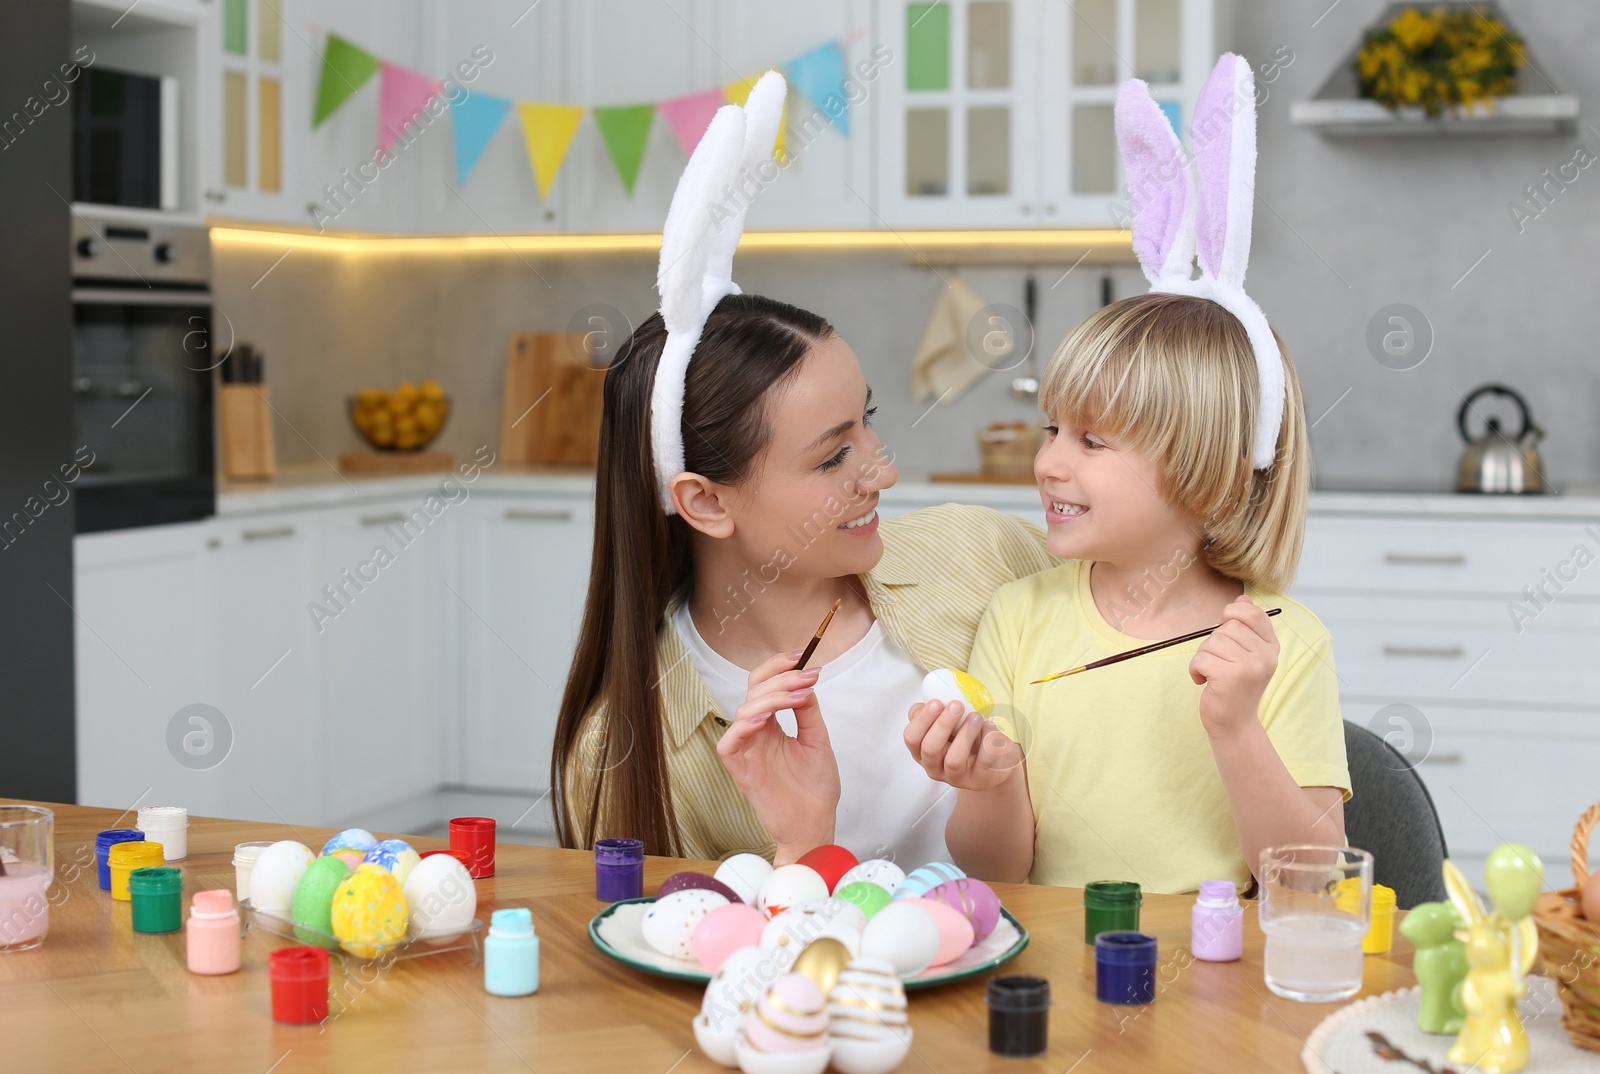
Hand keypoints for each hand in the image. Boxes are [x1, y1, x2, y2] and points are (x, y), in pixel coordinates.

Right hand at [716, 650, 839, 863]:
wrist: (814, 824)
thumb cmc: (815, 789)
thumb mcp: (817, 741)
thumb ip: (808, 711)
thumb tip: (805, 680)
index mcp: (771, 725)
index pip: (764, 685)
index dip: (779, 667)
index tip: (803, 656)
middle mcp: (756, 733)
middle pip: (754, 690)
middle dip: (781, 679)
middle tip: (808, 677)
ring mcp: (746, 750)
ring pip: (744, 710)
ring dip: (772, 698)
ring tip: (799, 697)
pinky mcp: (739, 769)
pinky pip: (730, 742)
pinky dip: (744, 726)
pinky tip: (766, 720)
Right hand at [904, 699, 1022, 791]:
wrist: (995, 759)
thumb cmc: (967, 738)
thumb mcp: (948, 725)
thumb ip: (933, 714)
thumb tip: (926, 704)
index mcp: (922, 751)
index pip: (912, 738)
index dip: (922, 720)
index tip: (936, 702)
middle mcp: (935, 768)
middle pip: (930, 749)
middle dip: (943, 724)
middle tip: (957, 705)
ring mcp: (956, 777)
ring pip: (954, 759)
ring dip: (966, 733)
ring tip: (976, 716)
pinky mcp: (979, 780)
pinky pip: (983, 761)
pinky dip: (987, 739)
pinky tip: (990, 726)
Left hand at [1188, 595, 1278, 738]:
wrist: (1235, 724)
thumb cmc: (1236, 686)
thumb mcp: (1248, 654)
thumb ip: (1247, 626)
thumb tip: (1243, 597)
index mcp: (1271, 647)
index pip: (1253, 613)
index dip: (1233, 612)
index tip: (1225, 625)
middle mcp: (1265, 656)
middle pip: (1227, 627)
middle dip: (1214, 642)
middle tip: (1220, 663)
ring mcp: (1249, 667)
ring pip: (1211, 642)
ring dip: (1204, 658)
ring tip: (1213, 674)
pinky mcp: (1230, 677)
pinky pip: (1201, 658)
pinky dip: (1195, 670)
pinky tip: (1204, 682)